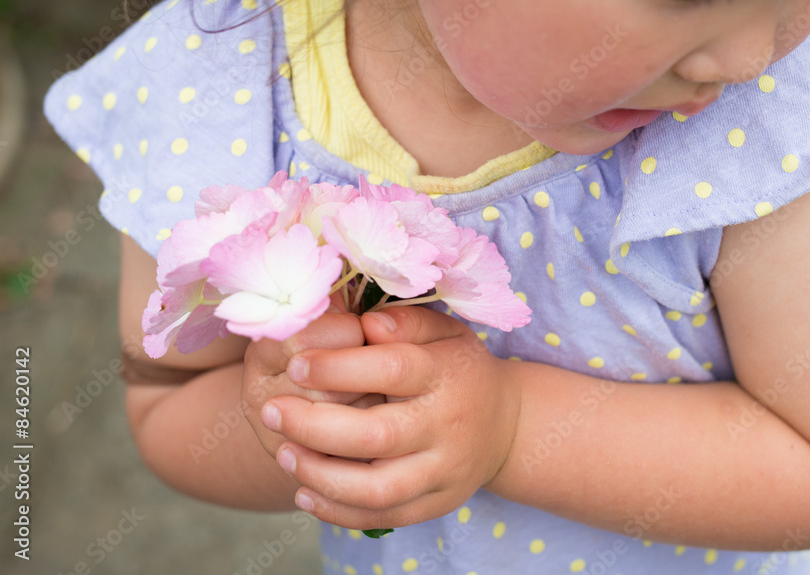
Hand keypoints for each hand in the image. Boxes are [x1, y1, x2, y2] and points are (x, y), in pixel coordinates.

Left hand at [262, 306, 521, 529]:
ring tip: (283, 453)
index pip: (392, 369)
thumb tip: (366, 323)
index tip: (296, 364)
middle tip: (271, 411)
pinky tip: (304, 491)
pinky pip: (382, 517)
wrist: (508, 425)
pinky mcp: (435, 503)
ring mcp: (443, 471)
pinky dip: (337, 511)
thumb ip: (407, 322)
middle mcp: (447, 425)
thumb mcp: (445, 332)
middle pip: (377, 436)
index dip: (338, 368)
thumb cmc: (459, 369)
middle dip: (313, 426)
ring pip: (377, 489)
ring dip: (321, 475)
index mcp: (448, 374)